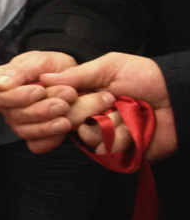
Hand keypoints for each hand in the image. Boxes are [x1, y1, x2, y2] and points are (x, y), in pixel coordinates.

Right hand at [0, 50, 78, 152]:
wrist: (71, 80)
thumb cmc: (51, 68)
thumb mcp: (39, 61)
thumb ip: (18, 71)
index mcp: (1, 83)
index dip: (17, 96)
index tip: (40, 90)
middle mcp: (6, 105)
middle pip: (13, 115)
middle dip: (40, 110)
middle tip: (65, 98)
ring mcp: (18, 122)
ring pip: (25, 131)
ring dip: (48, 124)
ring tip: (68, 111)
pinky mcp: (33, 137)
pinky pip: (37, 145)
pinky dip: (52, 139)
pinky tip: (64, 127)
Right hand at [43, 52, 177, 160]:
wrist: (176, 97)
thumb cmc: (145, 78)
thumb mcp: (109, 67)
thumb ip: (77, 74)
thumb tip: (43, 78)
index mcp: (81, 96)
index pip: (53, 102)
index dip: (58, 99)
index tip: (71, 93)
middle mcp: (87, 116)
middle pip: (65, 120)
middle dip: (89, 107)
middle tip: (110, 98)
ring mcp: (101, 136)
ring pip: (86, 135)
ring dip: (109, 122)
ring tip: (126, 112)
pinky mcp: (117, 152)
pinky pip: (106, 148)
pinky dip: (122, 136)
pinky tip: (134, 128)